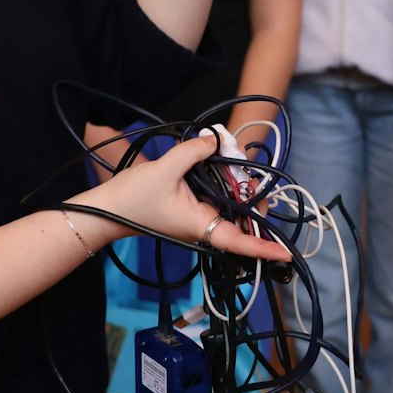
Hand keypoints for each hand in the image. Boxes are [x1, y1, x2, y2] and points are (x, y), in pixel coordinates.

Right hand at [95, 132, 289, 261]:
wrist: (107, 209)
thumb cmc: (133, 198)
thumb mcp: (165, 169)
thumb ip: (194, 152)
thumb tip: (216, 140)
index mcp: (200, 225)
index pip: (239, 241)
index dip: (263, 247)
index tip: (286, 252)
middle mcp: (204, 227)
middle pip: (242, 221)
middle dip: (254, 201)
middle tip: (253, 174)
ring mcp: (199, 220)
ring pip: (231, 208)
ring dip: (239, 189)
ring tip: (237, 162)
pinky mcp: (192, 210)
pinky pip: (217, 201)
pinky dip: (224, 186)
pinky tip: (222, 167)